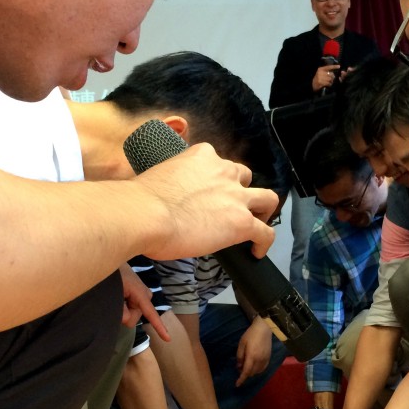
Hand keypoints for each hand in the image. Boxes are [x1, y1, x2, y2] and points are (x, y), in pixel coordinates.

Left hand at [119, 264, 169, 338]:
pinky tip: (121, 295)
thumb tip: (126, 320)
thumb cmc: (113, 275)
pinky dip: (125, 305)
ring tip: (117, 293)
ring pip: (132, 313)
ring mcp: (143, 294)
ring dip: (123, 308)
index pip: (151, 313)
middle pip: (134, 317)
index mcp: (141, 294)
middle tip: (116, 297)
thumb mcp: (114, 293)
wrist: (113, 259)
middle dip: (124, 313)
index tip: (168, 339)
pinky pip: (132, 307)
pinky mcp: (139, 294)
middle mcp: (146, 295)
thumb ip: (120, 310)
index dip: (159, 327)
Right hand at [133, 144, 277, 261]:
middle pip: (245, 177)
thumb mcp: (161, 176)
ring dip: (263, 212)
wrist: (145, 214)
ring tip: (256, 225)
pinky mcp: (242, 222)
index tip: (210, 193)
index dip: (217, 180)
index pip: (219, 163)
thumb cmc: (142, 199)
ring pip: (267, 199)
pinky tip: (257, 252)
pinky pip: (265, 232)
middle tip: (234, 207)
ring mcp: (236, 196)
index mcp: (202, 156)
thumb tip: (168, 199)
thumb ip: (174, 182)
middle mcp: (223, 171)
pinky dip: (264, 242)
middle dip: (242, 191)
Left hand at [235, 318, 270, 386]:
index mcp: (252, 357)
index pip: (246, 372)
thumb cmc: (251, 334)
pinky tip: (254, 365)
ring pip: (257, 372)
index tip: (237, 385)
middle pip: (252, 373)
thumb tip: (239, 366)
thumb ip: (240, 356)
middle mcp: (259, 360)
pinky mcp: (269, 357)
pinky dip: (258, 370)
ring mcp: (265, 359)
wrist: (264, 328)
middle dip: (245, 373)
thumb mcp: (241, 344)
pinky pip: (263, 368)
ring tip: (247, 365)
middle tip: (240, 366)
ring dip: (251, 372)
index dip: (241, 379)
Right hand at [311, 64, 339, 92]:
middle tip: (332, 79)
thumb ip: (326, 72)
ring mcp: (320, 78)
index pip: (328, 67)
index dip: (334, 66)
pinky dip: (329, 84)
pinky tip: (328, 85)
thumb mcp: (320, 73)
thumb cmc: (317, 78)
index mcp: (321, 69)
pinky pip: (328, 83)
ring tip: (330, 82)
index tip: (339, 66)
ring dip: (331, 81)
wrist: (311, 85)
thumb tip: (333, 73)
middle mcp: (320, 72)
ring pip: (330, 79)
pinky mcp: (321, 82)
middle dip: (332, 77)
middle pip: (331, 74)